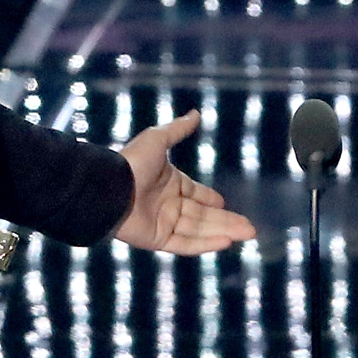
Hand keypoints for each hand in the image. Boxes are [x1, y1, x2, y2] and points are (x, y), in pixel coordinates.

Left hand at [114, 115, 252, 255]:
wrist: (108, 187)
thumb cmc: (131, 162)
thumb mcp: (157, 140)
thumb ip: (177, 129)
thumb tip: (196, 113)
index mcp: (170, 183)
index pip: (196, 194)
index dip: (211, 199)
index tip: (225, 203)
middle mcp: (169, 205)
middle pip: (204, 215)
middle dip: (228, 221)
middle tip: (250, 227)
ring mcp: (164, 223)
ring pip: (199, 230)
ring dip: (224, 232)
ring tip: (247, 234)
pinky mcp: (158, 239)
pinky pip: (186, 244)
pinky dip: (206, 244)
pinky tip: (226, 242)